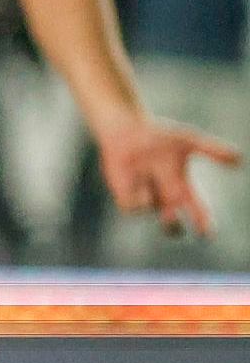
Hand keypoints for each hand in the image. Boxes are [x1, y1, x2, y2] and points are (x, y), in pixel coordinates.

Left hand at [96, 116, 241, 235]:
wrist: (127, 129)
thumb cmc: (159, 135)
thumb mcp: (189, 141)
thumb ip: (213, 151)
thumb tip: (240, 159)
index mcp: (182, 188)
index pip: (197, 212)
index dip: (204, 223)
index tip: (207, 233)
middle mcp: (164, 196)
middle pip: (172, 225)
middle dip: (173, 227)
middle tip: (173, 217)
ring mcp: (145, 196)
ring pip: (152, 211)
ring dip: (153, 197)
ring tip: (149, 174)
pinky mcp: (125, 195)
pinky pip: (133, 208)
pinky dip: (138, 199)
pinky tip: (137, 179)